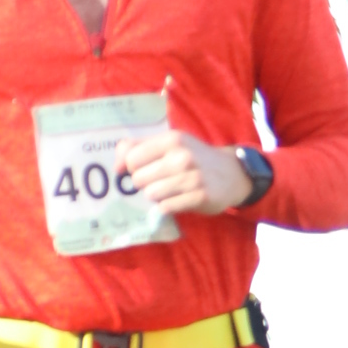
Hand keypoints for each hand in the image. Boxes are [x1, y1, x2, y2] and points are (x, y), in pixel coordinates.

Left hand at [122, 129, 253, 217]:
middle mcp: (182, 156)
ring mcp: (192, 177)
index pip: (131, 159)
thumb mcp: (169, 144)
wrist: (231, 173)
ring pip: (151, 195)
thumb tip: (116, 166)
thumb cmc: (192, 158)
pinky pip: (166, 208)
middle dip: (146, 183)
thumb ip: (138, 147)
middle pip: (138, 179)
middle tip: (162, 180)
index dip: (134, 168)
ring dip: (157, 196)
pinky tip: (180, 199)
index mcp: (171, 140)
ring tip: (172, 190)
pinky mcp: (200, 196)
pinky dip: (168, 206)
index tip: (145, 169)